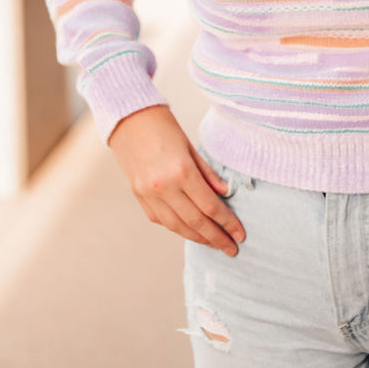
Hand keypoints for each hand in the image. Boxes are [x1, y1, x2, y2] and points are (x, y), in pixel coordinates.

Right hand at [107, 104, 246, 255]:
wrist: (128, 118)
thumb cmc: (164, 126)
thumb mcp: (191, 146)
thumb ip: (208, 173)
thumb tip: (225, 194)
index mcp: (182, 171)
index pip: (210, 206)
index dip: (227, 223)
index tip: (240, 234)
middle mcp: (164, 187)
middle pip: (196, 222)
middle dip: (216, 238)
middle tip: (232, 249)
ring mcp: (148, 194)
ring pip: (177, 226)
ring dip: (198, 238)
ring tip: (214, 244)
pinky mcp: (138, 197)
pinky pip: (162, 220)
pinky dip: (178, 228)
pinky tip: (191, 231)